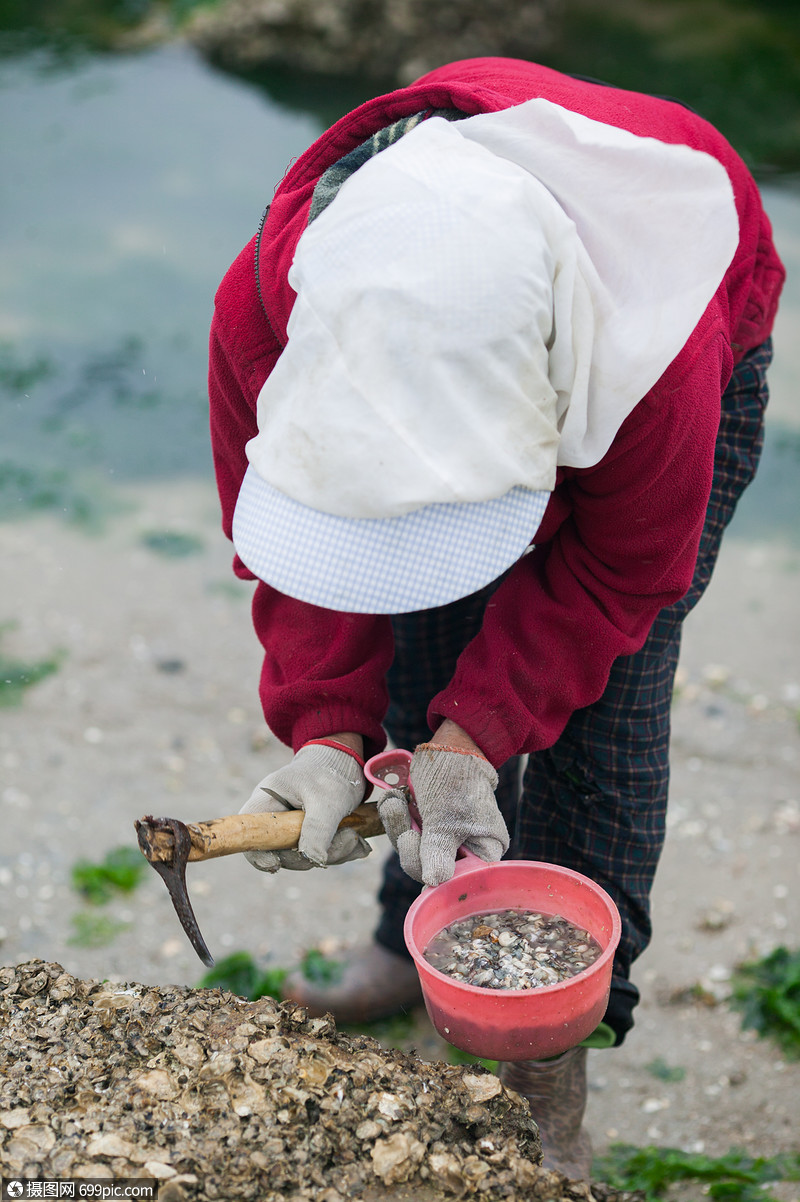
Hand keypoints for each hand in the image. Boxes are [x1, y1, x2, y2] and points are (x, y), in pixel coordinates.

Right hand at [240, 738, 370, 871]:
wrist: (345, 764)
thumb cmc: (329, 773)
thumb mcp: (326, 799)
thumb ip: (318, 829)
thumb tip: (314, 861)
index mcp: (266, 802)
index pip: (250, 834)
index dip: (258, 854)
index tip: (276, 865)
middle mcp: (274, 818)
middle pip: (280, 852)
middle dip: (313, 854)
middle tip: (347, 839)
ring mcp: (290, 829)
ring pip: (304, 856)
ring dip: (333, 853)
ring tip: (355, 838)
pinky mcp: (308, 835)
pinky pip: (319, 853)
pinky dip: (339, 851)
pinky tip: (357, 844)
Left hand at [376, 724, 508, 885]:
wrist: (448, 747)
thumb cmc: (457, 779)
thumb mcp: (447, 818)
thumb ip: (439, 851)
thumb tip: (434, 882)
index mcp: (483, 852)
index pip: (456, 880)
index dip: (432, 872)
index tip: (413, 845)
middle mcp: (463, 849)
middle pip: (427, 866)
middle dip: (408, 842)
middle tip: (402, 819)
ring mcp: (441, 837)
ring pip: (410, 848)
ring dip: (397, 824)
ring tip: (394, 801)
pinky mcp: (424, 825)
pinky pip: (403, 831)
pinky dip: (395, 815)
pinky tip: (393, 797)